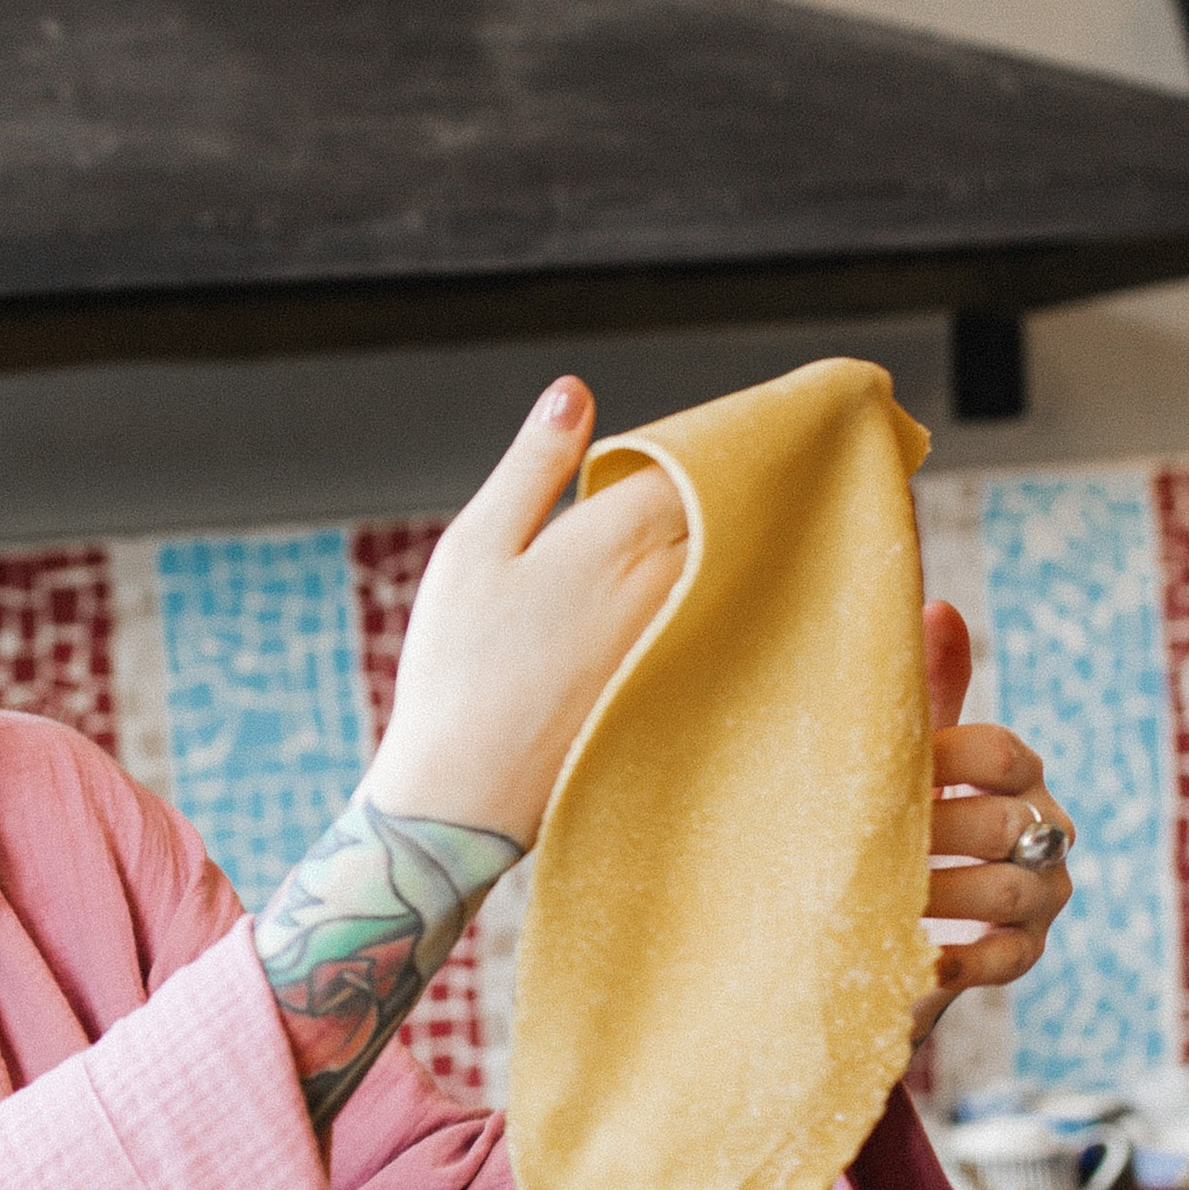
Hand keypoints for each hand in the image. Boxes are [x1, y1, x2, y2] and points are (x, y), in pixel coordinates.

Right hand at [370, 379, 686, 846]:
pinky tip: (688, 594)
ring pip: (731, 561)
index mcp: (622, 534)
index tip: (688, 433)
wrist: (467, 797)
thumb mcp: (476, 546)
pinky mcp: (682, 684)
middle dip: (726, 481)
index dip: (697, 439)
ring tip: (704, 524)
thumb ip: (534, 465)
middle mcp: (672, 584)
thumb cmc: (458, 668)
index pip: (697, 458)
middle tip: (711, 467)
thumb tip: (574, 392)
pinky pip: (721, 616)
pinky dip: (716, 592)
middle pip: (730, 506)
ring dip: (728, 534)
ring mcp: (684, 638)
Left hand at [915, 601, 1072, 1041]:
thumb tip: (937, 605)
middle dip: (933, 832)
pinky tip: (915, 955)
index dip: (947, 756)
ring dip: (939, 892)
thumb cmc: (896, 815)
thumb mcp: (904, 755)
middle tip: (861, 842)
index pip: (1002, 752)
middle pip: (1002, 822)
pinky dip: (961, 959)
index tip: (886, 768)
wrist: (883, 910)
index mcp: (1016, 773)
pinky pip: (1007, 959)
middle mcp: (1042, 829)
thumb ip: (921, 691)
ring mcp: (1040, 894)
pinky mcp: (1024, 952)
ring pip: (1007, 890)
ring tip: (877, 894)